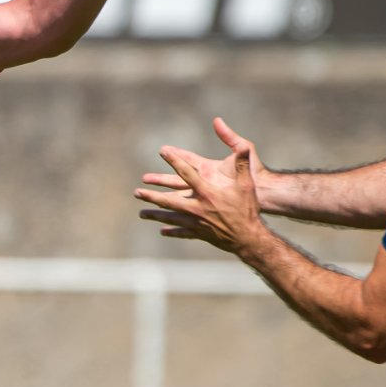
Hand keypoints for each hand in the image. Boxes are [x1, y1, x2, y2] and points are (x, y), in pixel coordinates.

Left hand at [134, 122, 269, 254]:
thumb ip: (242, 165)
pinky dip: (172, 231)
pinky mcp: (200, 233)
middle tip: (137, 192)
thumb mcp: (246, 185)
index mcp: (206, 193)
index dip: (174, 160)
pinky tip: (162, 232)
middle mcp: (196, 208)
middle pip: (169, 200)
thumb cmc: (247, 210)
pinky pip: (182, 232)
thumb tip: (242, 147)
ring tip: (141, 214)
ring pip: (171, 218)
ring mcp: (196, 222)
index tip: (162, 151)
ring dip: (155, 215)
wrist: (248, 239)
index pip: (187, 172)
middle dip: (152, 196)